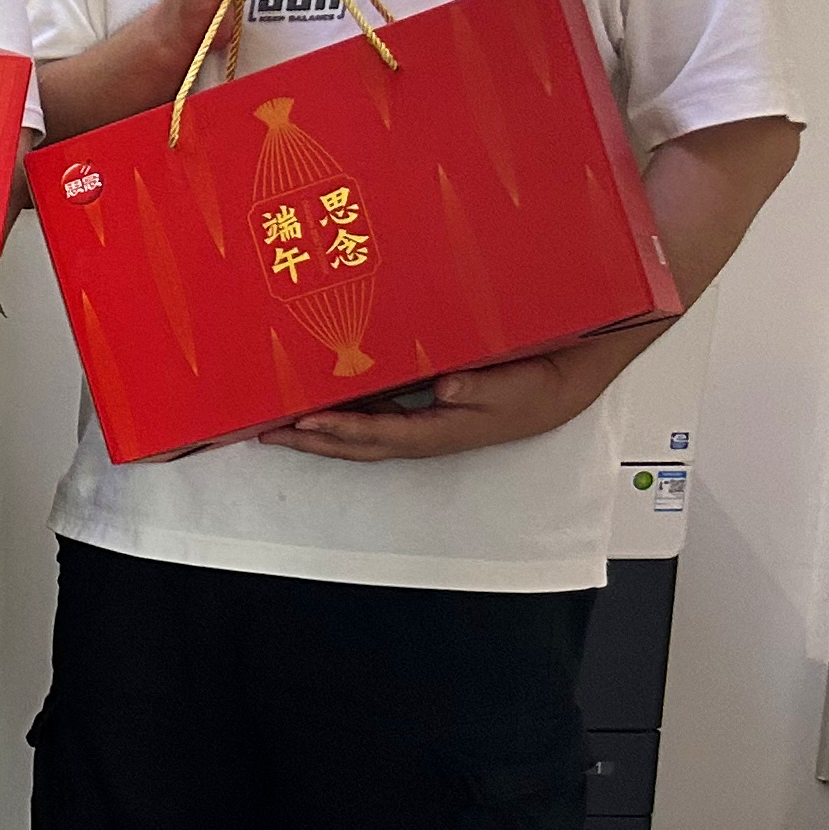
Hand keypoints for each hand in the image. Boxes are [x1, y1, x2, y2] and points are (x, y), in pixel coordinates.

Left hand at [256, 346, 606, 461]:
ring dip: (320, 435)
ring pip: (360, 437)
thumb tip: (443, 388)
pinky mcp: (425, 418)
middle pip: (356, 444)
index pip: (378, 433)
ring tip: (280, 427)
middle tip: (267, 433)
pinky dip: (343, 420)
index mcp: (439, 431)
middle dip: (311, 441)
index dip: (339, 430)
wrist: (560, 389)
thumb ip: (479, 387)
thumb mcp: (513, 385)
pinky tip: (321, 409)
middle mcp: (423, 437)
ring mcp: (422, 430)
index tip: (303, 424)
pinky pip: (374, 422)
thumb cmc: (535, 388)